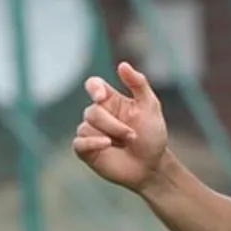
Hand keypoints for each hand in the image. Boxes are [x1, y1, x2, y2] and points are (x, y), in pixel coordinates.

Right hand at [72, 61, 169, 192]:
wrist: (151, 165)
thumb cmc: (152, 135)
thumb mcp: (150, 106)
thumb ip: (138, 84)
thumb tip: (122, 64)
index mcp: (111, 100)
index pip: (93, 85)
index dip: (94, 88)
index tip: (101, 96)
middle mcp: (98, 114)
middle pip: (92, 111)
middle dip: (114, 124)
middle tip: (133, 135)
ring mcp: (90, 132)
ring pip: (86, 126)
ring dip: (109, 134)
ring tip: (127, 143)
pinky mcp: (86, 150)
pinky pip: (78, 142)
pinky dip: (92, 143)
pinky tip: (107, 145)